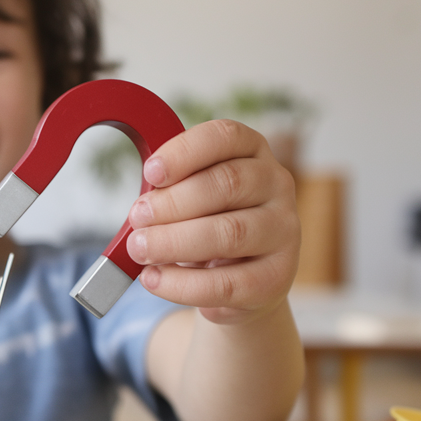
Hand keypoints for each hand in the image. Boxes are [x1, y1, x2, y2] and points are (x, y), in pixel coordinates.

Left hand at [125, 119, 299, 324]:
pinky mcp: (277, 276)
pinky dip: (182, 284)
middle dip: (172, 203)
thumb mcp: (190, 199)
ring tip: (140, 250)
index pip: (226, 137)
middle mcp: (277, 184)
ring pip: (229, 232)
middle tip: (137, 218)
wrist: (239, 281)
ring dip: (174, 242)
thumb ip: (170, 192)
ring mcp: (284, 231)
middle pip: (227, 184)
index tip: (151, 172)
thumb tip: (139, 210)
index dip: (186, 151)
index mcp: (252, 152)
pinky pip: (226, 283)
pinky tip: (154, 279)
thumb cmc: (207, 226)